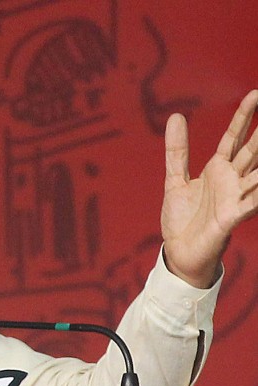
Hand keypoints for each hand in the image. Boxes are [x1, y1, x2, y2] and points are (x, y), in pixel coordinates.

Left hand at [161, 90, 257, 287]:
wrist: (180, 253)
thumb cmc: (181, 220)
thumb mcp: (175, 181)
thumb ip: (177, 151)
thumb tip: (177, 117)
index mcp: (217, 170)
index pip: (234, 138)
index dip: (244, 117)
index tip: (254, 94)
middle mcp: (231, 181)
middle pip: (252, 150)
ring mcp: (235, 197)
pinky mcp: (233, 217)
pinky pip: (252, 201)